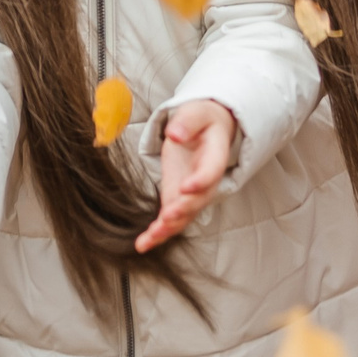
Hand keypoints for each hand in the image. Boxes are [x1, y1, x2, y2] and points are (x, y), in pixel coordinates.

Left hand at [137, 99, 236, 252]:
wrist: (207, 129)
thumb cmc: (202, 120)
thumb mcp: (197, 113)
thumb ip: (187, 122)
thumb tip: (175, 133)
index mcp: (214, 157)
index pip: (210, 172)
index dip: (200, 181)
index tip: (187, 186)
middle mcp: (205, 180)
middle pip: (198, 200)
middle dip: (183, 210)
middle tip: (168, 216)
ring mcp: (191, 193)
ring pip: (184, 216)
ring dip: (168, 228)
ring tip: (151, 237)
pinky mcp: (176, 198)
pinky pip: (170, 219)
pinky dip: (157, 233)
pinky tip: (143, 244)